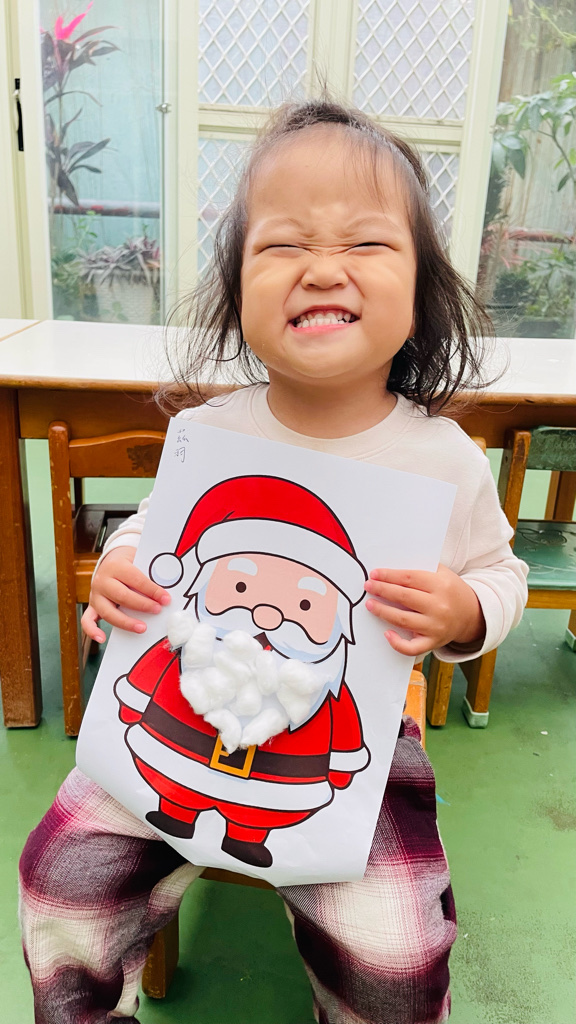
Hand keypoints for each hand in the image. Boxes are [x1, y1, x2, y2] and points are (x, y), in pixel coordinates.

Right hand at [81, 546, 170, 641]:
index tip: (165, 599)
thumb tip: (167, 590)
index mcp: (116, 566)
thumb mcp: (139, 561)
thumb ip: (150, 574)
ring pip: (107, 612)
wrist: (111, 560)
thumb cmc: (130, 563)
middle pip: (122, 596)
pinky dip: (92, 631)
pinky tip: (102, 639)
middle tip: (157, 610)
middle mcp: (102, 580)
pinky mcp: (92, 606)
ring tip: (142, 628)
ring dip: (126, 622)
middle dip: (142, 605)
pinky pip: (87, 620)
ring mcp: (95, 594)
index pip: (136, 579)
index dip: (152, 590)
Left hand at [364, 564, 484, 656]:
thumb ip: (421, 569)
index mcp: (441, 585)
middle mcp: (439, 606)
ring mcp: (436, 626)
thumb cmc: (450, 591)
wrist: (471, 615)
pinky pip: (412, 647)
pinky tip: (386, 634)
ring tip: (370, 604)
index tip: (374, 574)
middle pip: (404, 597)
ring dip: (383, 612)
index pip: (409, 578)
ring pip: (403, 619)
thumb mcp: (443, 573)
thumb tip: (391, 570)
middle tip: (368, 586)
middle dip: (382, 590)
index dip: (389, 575)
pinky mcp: (433, 642)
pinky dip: (397, 643)